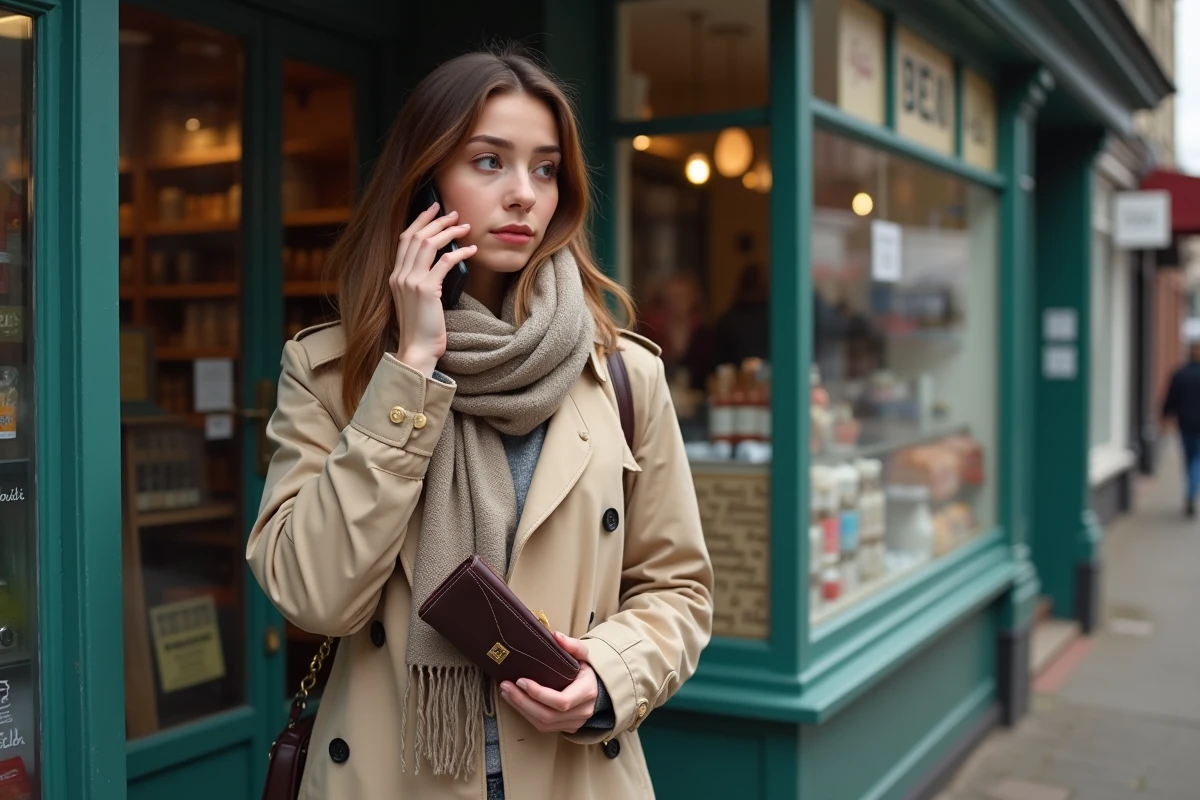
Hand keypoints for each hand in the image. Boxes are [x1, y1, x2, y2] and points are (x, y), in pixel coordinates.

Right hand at [391, 202, 475, 375]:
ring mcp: (411, 281)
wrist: (417, 349)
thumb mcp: (417, 299)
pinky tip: (471, 250)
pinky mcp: (426, 289)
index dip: (419, 221)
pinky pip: (444, 262)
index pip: (404, 239)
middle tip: (454, 213)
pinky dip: (459, 253)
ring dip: (448, 232)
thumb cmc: (421, 328)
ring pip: (429, 244)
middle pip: (416, 236)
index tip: (433, 209)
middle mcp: (400, 275)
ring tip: (465, 226)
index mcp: (395, 275)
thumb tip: (441, 261)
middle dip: (436, 220)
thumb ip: (422, 280)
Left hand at [499, 632, 597, 733]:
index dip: (539, 694)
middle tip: (506, 687)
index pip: (561, 701)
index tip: (521, 680)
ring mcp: (574, 723)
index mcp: (587, 692)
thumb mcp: (583, 654)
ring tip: (506, 693)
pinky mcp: (565, 728)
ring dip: (521, 709)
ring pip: (543, 724)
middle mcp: (582, 711)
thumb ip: (572, 645)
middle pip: (548, 715)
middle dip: (523, 702)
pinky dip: (526, 715)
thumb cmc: (586, 670)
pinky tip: (515, 702)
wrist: (597, 689)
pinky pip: (543, 726)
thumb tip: (556, 636)